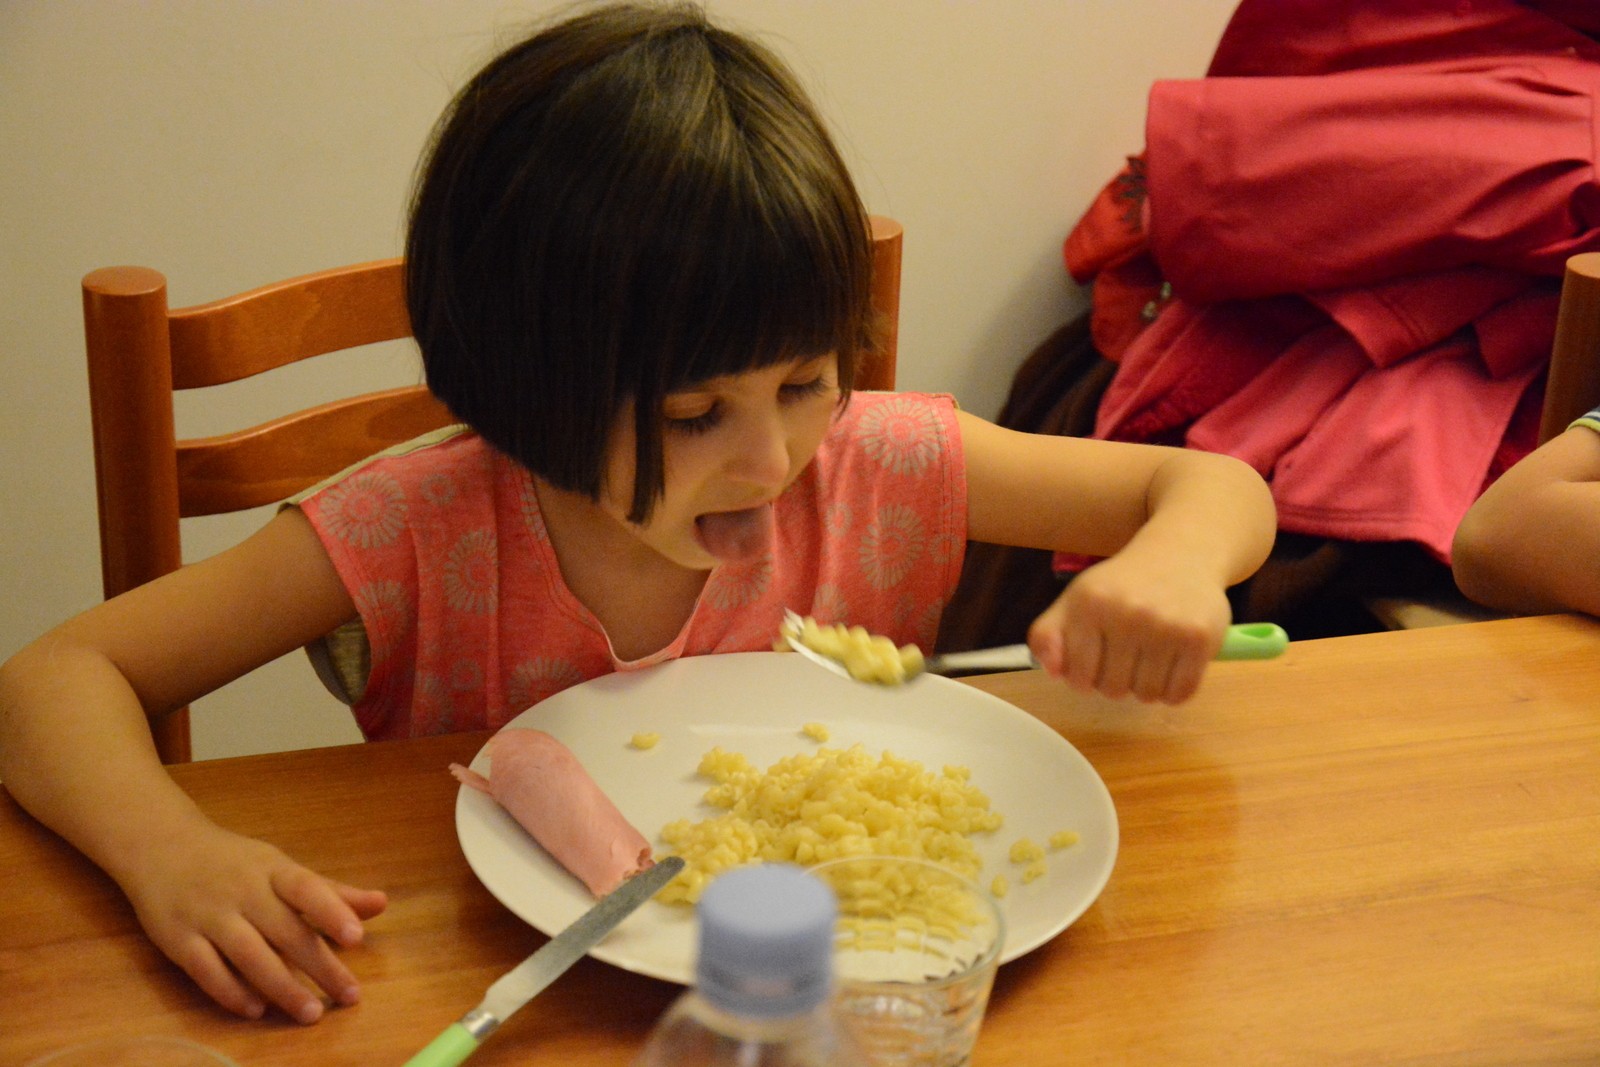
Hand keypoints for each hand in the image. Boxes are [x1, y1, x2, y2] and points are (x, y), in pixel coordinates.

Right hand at [114, 816, 386, 1023]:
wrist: (161, 846)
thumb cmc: (235, 863)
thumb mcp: (282, 869)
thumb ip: (330, 892)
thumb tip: (381, 904)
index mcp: (273, 871)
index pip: (306, 888)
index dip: (331, 911)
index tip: (357, 937)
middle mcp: (243, 892)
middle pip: (285, 931)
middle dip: (319, 965)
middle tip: (350, 996)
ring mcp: (209, 915)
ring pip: (249, 955)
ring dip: (281, 987)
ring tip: (311, 1013)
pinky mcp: (178, 939)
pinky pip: (206, 970)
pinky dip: (231, 991)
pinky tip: (257, 1010)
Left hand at [1027, 554, 1231, 703]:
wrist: (1179, 557)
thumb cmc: (1120, 587)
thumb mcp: (1075, 602)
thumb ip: (1047, 636)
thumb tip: (1053, 672)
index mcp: (1089, 604)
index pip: (1078, 678)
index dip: (1085, 679)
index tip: (1095, 663)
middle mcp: (1127, 612)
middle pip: (1113, 690)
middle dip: (1116, 681)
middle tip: (1126, 655)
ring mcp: (1166, 626)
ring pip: (1147, 695)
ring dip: (1146, 687)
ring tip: (1149, 658)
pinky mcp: (1199, 638)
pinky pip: (1179, 695)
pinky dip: (1174, 692)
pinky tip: (1172, 666)